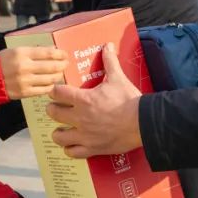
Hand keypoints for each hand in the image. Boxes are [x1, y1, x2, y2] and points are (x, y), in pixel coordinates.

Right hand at [0, 46, 67, 98]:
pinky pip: (44, 90)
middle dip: (62, 65)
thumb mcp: (17, 51)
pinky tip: (51, 82)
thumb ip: (34, 51)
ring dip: (58, 75)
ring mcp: (26, 81)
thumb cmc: (3, 61)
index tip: (65, 54)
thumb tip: (53, 50)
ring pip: (50, 79)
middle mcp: (25, 67)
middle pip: (51, 66)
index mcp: (22, 54)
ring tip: (60, 73)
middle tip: (66, 64)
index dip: (60, 54)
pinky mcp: (25, 93)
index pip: (47, 53)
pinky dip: (51, 85)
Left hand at [46, 43, 142, 157]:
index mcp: (84, 99)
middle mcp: (80, 118)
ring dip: (58, 131)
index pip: (57, 93)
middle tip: (57, 108)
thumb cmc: (130, 100)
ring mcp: (85, 135)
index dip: (54, 91)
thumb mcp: (118, 78)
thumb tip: (108, 45)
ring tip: (62, 128)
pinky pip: (72, 152)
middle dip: (53, 109)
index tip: (56, 91)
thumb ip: (110, 62)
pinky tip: (73, 144)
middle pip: (53, 113)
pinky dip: (70, 149)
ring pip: (58, 136)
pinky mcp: (92, 148)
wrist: (143, 123)